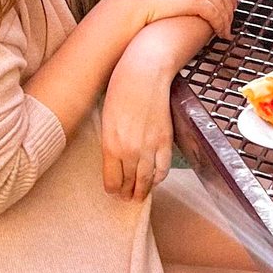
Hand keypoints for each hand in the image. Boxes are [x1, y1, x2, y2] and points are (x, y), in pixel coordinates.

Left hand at [100, 50, 174, 201]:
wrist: (144, 73)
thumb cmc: (120, 90)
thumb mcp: (107, 119)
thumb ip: (110, 142)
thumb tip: (114, 158)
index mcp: (110, 146)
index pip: (112, 181)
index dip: (113, 189)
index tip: (114, 191)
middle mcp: (130, 151)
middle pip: (129, 183)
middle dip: (128, 194)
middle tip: (127, 199)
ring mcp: (149, 147)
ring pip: (146, 180)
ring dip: (143, 191)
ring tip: (140, 196)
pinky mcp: (165, 140)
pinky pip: (163, 168)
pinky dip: (158, 178)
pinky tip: (155, 180)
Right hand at [121, 0, 234, 38]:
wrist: (132, 4)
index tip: (231, 5)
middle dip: (230, 8)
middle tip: (230, 22)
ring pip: (222, 5)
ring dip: (227, 20)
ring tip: (225, 31)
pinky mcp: (196, 0)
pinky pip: (217, 14)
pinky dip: (221, 25)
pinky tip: (220, 34)